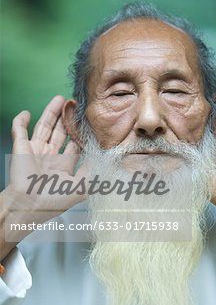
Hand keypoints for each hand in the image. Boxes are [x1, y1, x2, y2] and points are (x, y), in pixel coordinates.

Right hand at [2, 96, 84, 246]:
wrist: (28, 205)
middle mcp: (50, 158)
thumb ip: (94, 174)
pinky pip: (19, 131)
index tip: (89, 121)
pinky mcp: (21, 148)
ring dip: (51, 113)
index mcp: (63, 167)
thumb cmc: (54, 200)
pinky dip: (21, 121)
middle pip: (61, 133)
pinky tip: (28, 113)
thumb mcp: (81, 188)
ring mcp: (35, 152)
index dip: (81, 133)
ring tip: (60, 99)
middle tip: (75, 105)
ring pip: (44, 128)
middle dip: (68, 120)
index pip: (74, 145)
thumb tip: (107, 162)